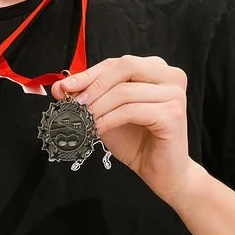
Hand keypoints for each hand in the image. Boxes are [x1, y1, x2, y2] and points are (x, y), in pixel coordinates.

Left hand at [53, 55, 191, 194]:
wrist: (161, 171)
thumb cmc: (136, 141)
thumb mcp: (106, 113)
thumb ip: (88, 97)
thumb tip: (60, 86)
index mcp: (156, 69)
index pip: (117, 63)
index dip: (89, 74)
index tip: (64, 87)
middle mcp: (170, 76)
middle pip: (124, 67)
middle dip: (94, 85)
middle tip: (75, 104)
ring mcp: (174, 94)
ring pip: (125, 91)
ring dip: (98, 106)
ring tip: (84, 120)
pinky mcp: (172, 115)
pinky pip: (131, 111)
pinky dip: (109, 120)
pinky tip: (97, 129)